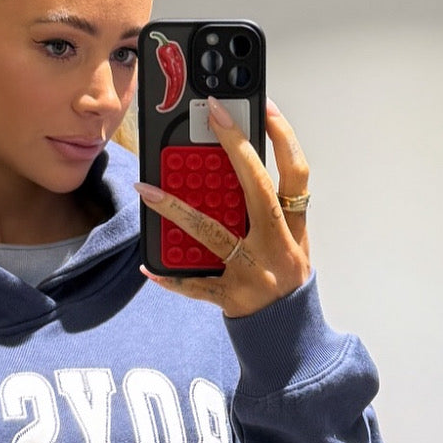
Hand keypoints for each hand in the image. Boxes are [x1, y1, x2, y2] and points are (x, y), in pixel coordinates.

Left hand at [136, 96, 311, 317]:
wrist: (289, 336)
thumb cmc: (284, 281)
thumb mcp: (290, 244)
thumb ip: (268, 212)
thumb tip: (230, 172)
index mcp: (293, 229)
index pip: (295, 174)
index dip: (283, 138)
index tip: (263, 106)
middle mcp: (277, 246)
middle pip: (258, 188)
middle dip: (235, 147)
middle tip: (211, 116)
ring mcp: (253, 271)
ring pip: (212, 232)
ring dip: (176, 209)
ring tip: (147, 189)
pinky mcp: (231, 297)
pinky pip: (195, 284)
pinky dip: (170, 276)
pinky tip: (149, 266)